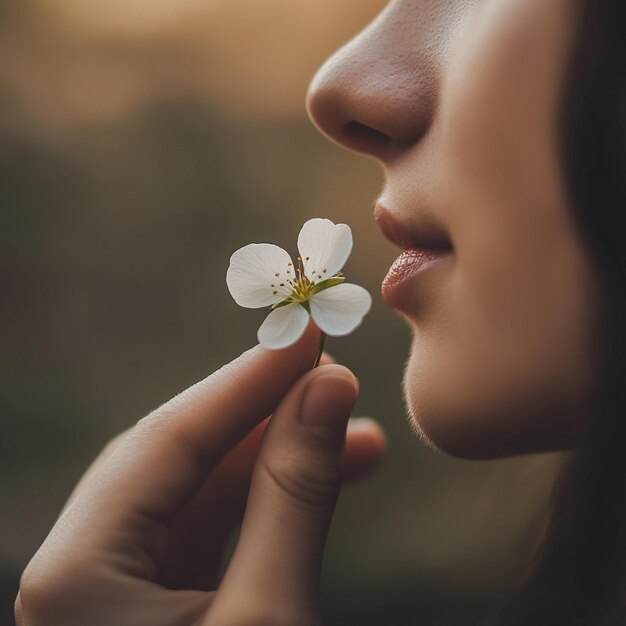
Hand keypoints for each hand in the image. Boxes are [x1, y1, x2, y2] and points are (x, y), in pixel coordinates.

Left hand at [16, 325, 384, 625]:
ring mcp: (121, 588)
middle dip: (265, 414)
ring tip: (355, 432)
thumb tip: (328, 390)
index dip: (246, 381)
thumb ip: (296, 494)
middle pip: (183, 458)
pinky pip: (217, 532)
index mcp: (78, 569)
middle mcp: (85, 567)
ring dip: (281, 459)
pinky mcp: (161, 607)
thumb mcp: (271, 615)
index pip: (171, 437)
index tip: (306, 337)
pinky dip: (273, 503)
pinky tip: (330, 476)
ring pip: (205, 494)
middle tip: (333, 375)